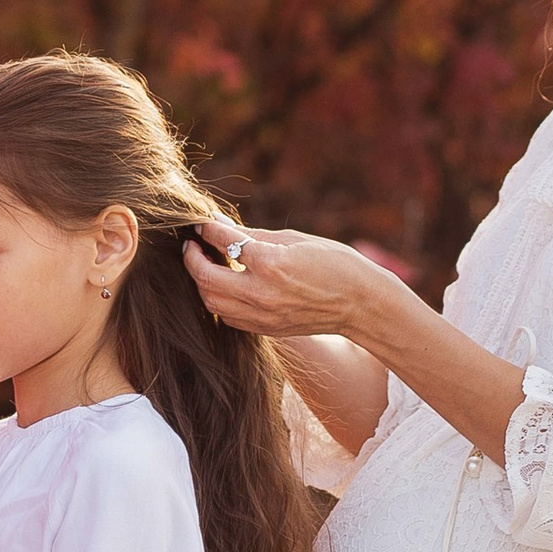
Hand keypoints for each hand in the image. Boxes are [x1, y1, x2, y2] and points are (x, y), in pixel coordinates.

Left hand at [185, 224, 394, 344]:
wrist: (360, 304)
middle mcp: (262, 292)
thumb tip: (219, 222)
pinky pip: (227, 315)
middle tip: (192, 245)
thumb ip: (252, 234)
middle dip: (192, 258)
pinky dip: (218, 299)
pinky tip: (224, 285)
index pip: (224, 242)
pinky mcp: (264, 329)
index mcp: (271, 263)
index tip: (201, 223)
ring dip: (201, 281)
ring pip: (210, 301)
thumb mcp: (294, 240)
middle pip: (205, 277)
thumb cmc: (334, 263)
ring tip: (205, 264)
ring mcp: (262, 315)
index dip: (207, 229)